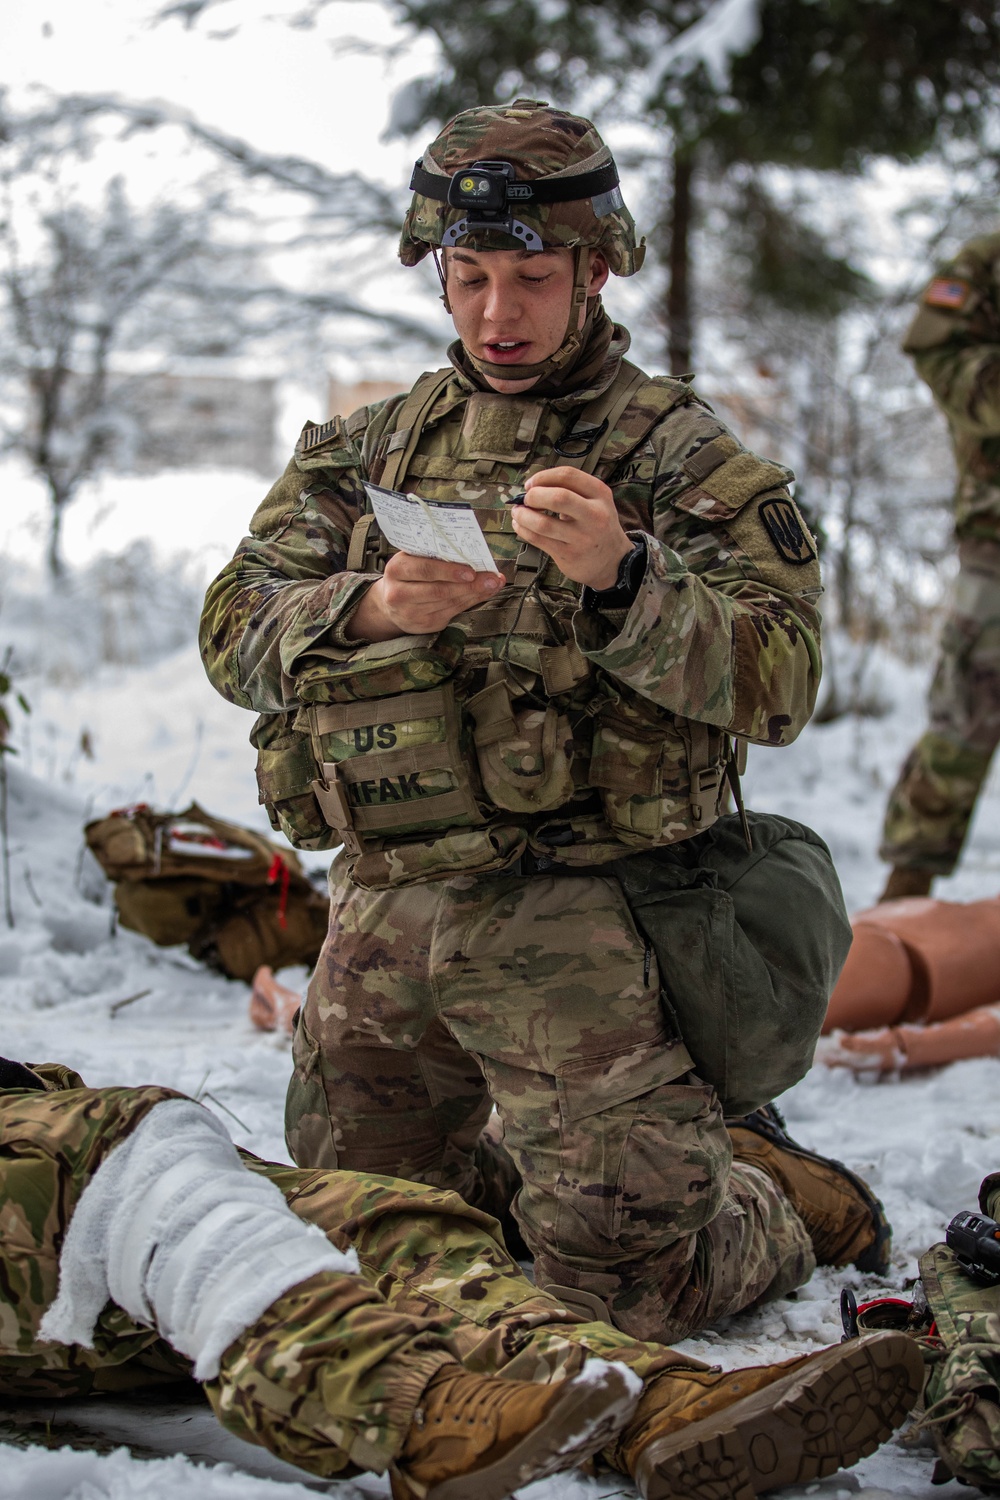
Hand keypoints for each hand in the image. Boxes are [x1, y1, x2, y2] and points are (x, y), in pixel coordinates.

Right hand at [345, 551, 502, 641]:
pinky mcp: (423, 625)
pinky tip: (482, 594)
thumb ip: (437, 557)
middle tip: (492, 579)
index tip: (471, 571)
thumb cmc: (409, 574)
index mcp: (397, 569)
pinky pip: (451, 613)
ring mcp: (410, 613)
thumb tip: (474, 555)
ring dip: (474, 594)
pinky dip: (470, 602)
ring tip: (493, 584)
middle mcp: (399, 593)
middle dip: (470, 585)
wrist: (390, 602)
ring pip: (448, 602)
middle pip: (439, 590)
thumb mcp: (414, 560)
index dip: (449, 571)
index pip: (425, 570)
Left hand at [510, 467, 632, 588]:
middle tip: (526, 499)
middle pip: (558, 497)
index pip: (568, 476)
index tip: (531, 483)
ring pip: (543, 523)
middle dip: (534, 496)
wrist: (613, 561)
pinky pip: (538, 540)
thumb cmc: (598, 526)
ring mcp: (582, 538)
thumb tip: (532, 486)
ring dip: (523, 515)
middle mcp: (594, 515)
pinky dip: (523, 530)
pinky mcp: (569, 555)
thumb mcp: (596, 501)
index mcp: (600, 495)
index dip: (543, 477)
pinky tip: (521, 526)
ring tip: (518, 512)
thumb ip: (571, 490)